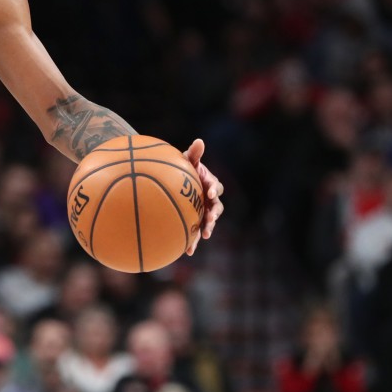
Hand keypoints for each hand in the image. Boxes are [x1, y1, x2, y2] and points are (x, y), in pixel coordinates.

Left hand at [184, 138, 223, 254]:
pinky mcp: (196, 220)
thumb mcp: (188, 160)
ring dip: (207, 228)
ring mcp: (204, 210)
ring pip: (209, 221)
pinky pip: (195, 231)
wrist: (175, 180)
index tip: (211, 192)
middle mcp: (210, 199)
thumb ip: (194, 154)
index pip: (216, 187)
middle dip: (214, 215)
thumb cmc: (183, 168)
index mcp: (210, 184)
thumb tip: (199, 141)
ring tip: (204, 235)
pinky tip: (186, 251)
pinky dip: (193, 241)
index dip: (215, 189)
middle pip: (217, 208)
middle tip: (211, 219)